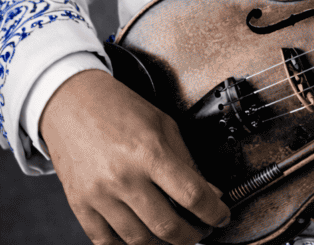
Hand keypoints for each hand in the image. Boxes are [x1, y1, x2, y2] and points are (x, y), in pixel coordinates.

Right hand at [39, 69, 230, 244]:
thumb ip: (187, 161)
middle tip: (200, 229)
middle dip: (192, 235)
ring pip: (139, 240)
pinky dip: (128, 244)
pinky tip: (141, 234)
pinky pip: (107, 243)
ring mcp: (100, 195)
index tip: (221, 216)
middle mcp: (124, 176)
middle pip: (167, 226)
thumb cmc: (119, 108)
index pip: (192, 195)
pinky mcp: (80, 206)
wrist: (72, 102)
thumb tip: (211, 192)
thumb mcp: (163, 124)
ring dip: (162, 242)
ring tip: (172, 230)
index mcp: (149, 151)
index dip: (214, 212)